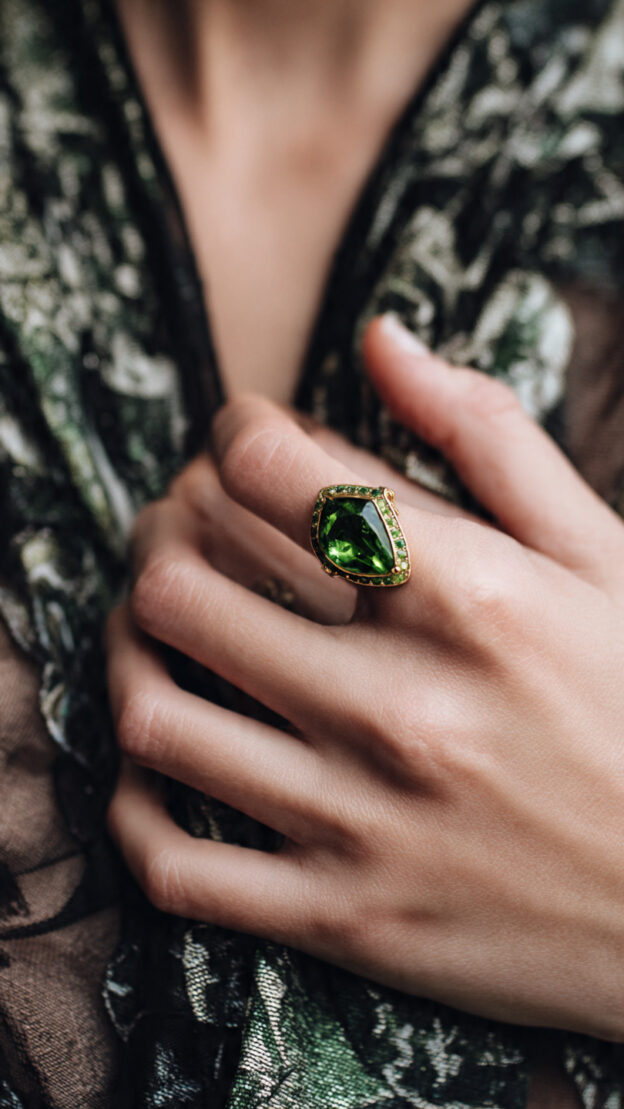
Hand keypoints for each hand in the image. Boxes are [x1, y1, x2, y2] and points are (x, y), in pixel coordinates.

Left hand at [106, 314, 623, 1040]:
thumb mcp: (601, 556)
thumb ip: (487, 435)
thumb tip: (379, 335)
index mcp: (469, 599)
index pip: (271, 474)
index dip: (233, 434)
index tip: (246, 443)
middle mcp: (403, 709)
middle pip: (181, 588)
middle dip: (160, 532)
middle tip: (180, 527)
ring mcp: (365, 822)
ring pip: (154, 719)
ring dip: (126, 653)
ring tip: (153, 629)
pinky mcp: (344, 916)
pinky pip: (176, 866)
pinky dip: (134, 808)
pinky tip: (159, 764)